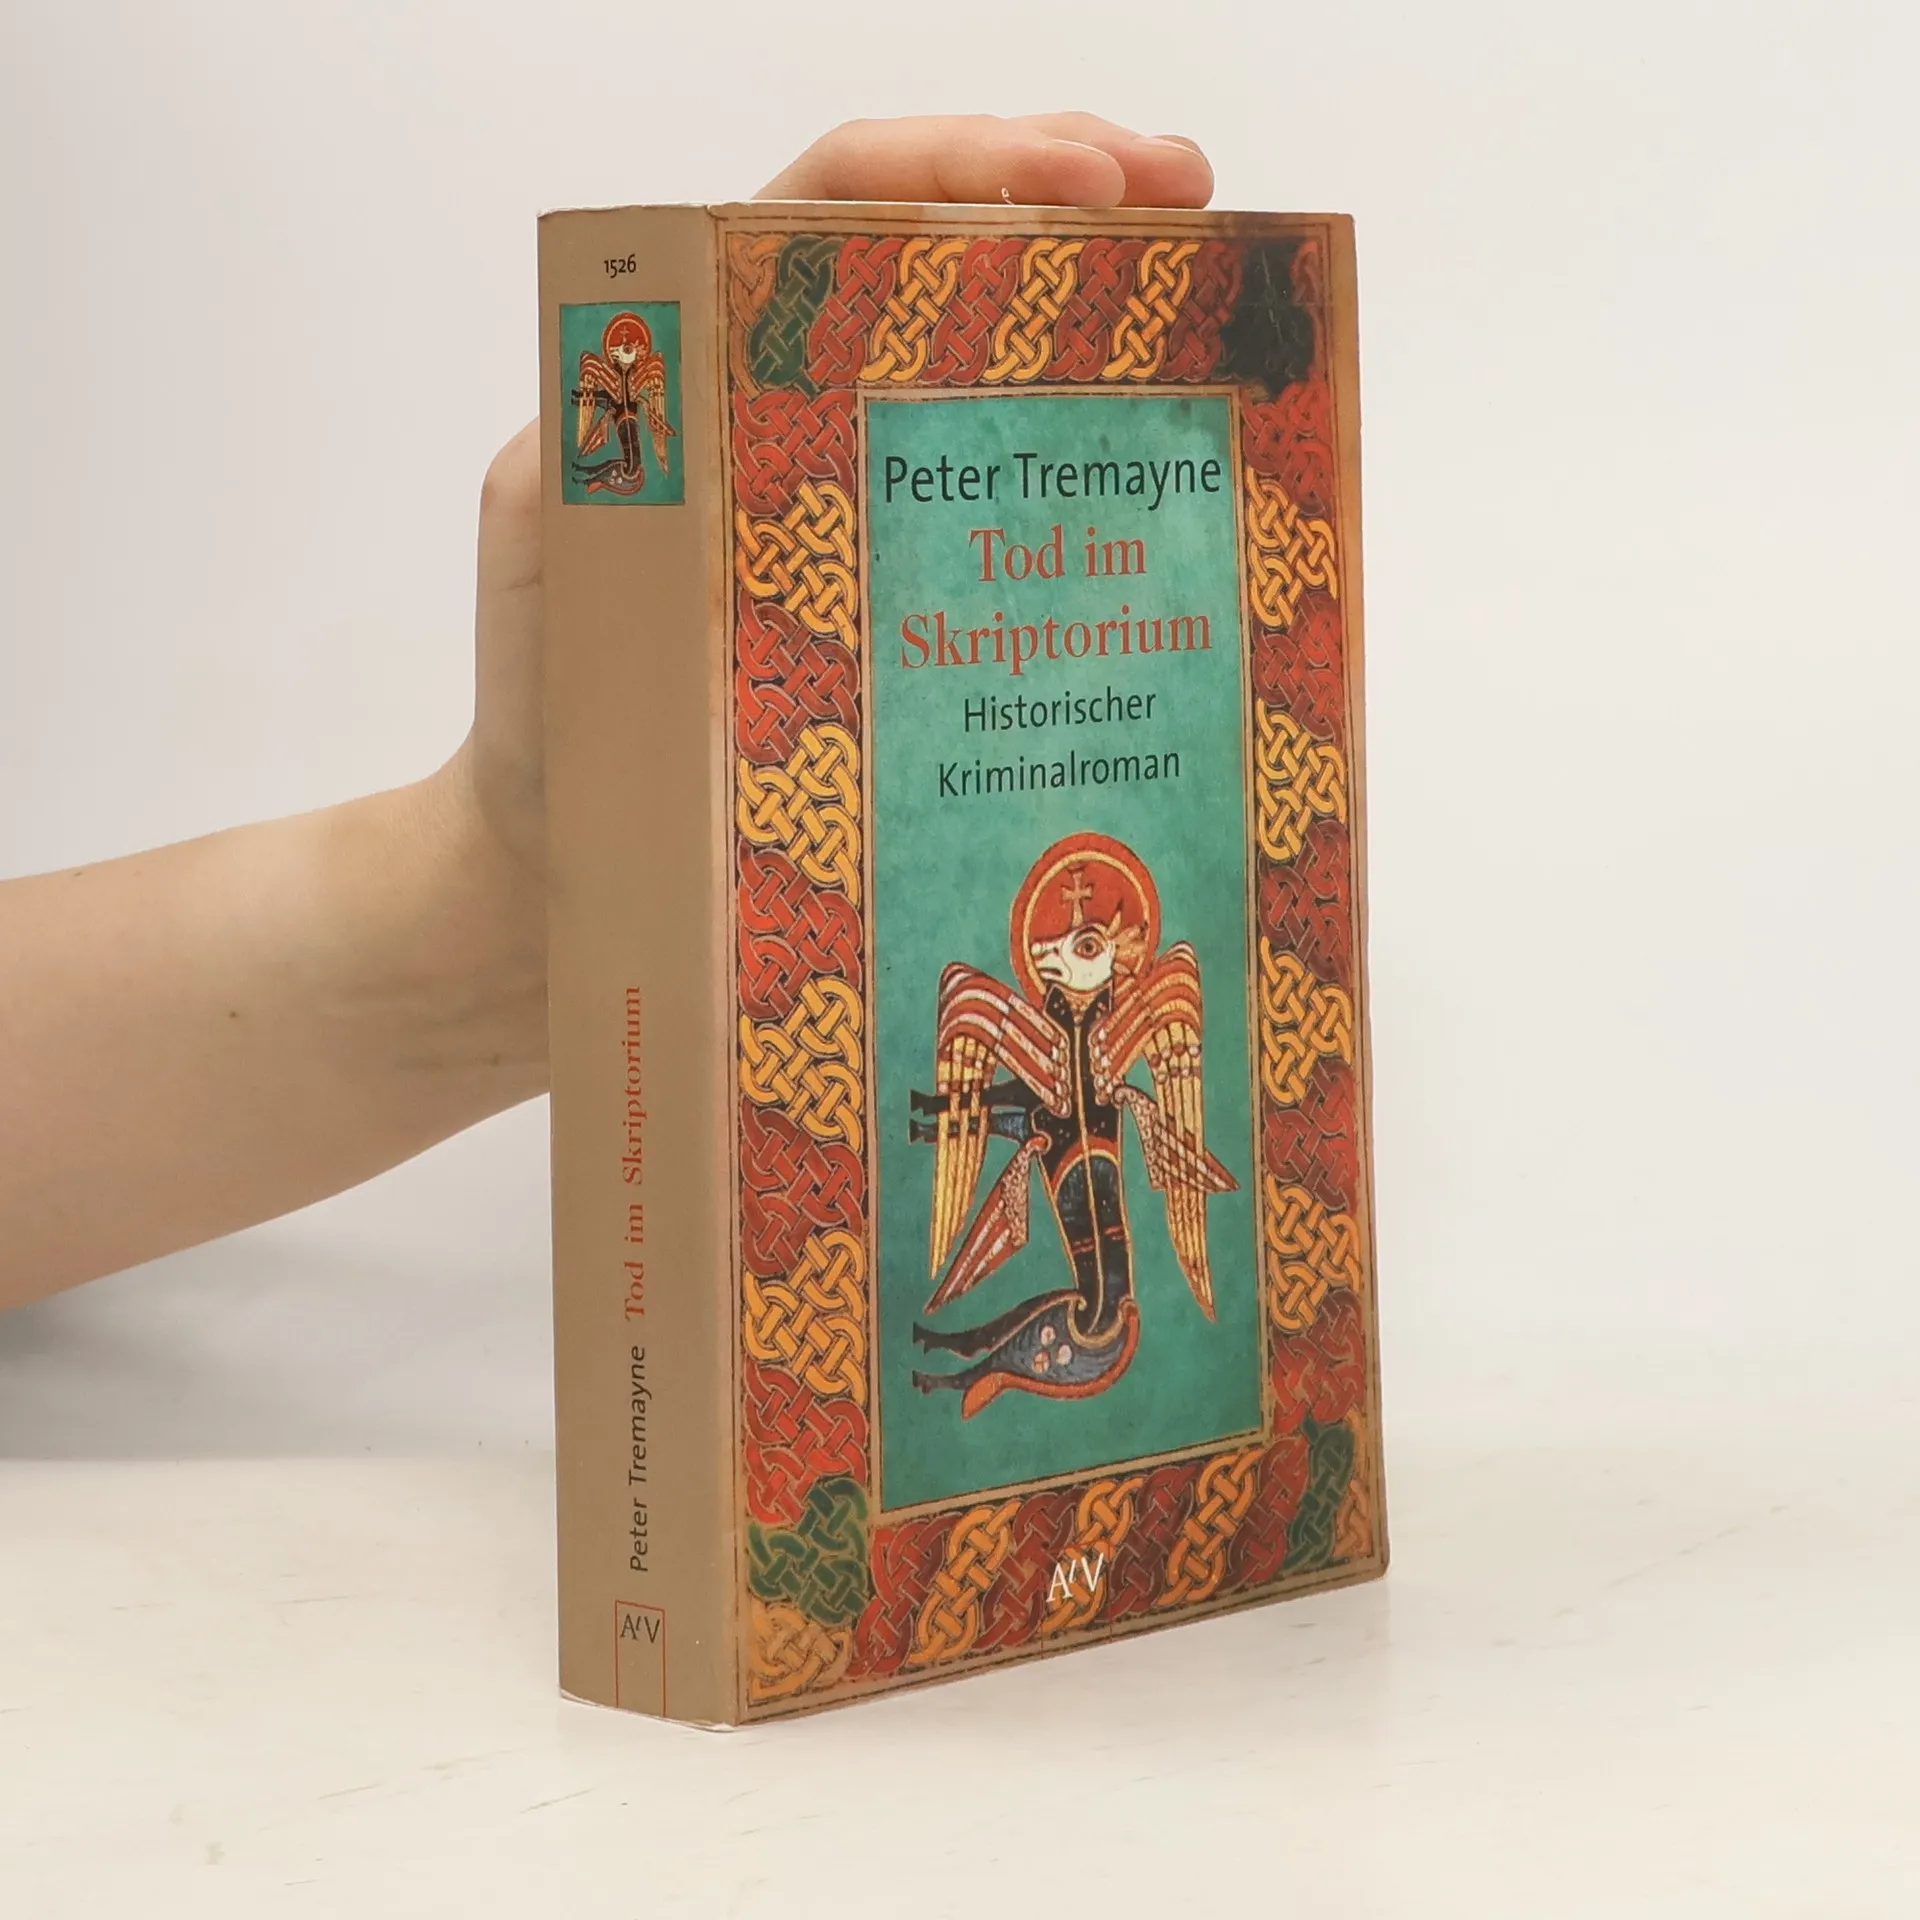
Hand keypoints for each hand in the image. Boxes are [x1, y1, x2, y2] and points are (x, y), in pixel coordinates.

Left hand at [450, 113, 1213, 900]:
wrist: (571, 854)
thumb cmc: (548, 712)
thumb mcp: (554, 545)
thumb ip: (604, 443)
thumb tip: (683, 364)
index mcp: (705, 364)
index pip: (836, 204)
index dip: (964, 166)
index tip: (1093, 185)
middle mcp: (789, 402)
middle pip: (935, 239)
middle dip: (1065, 182)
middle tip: (1190, 187)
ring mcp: (853, 490)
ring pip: (980, 347)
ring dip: (1089, 287)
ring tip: (1203, 269)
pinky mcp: (893, 582)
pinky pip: (990, 488)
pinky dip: (1073, 440)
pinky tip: (1152, 437)